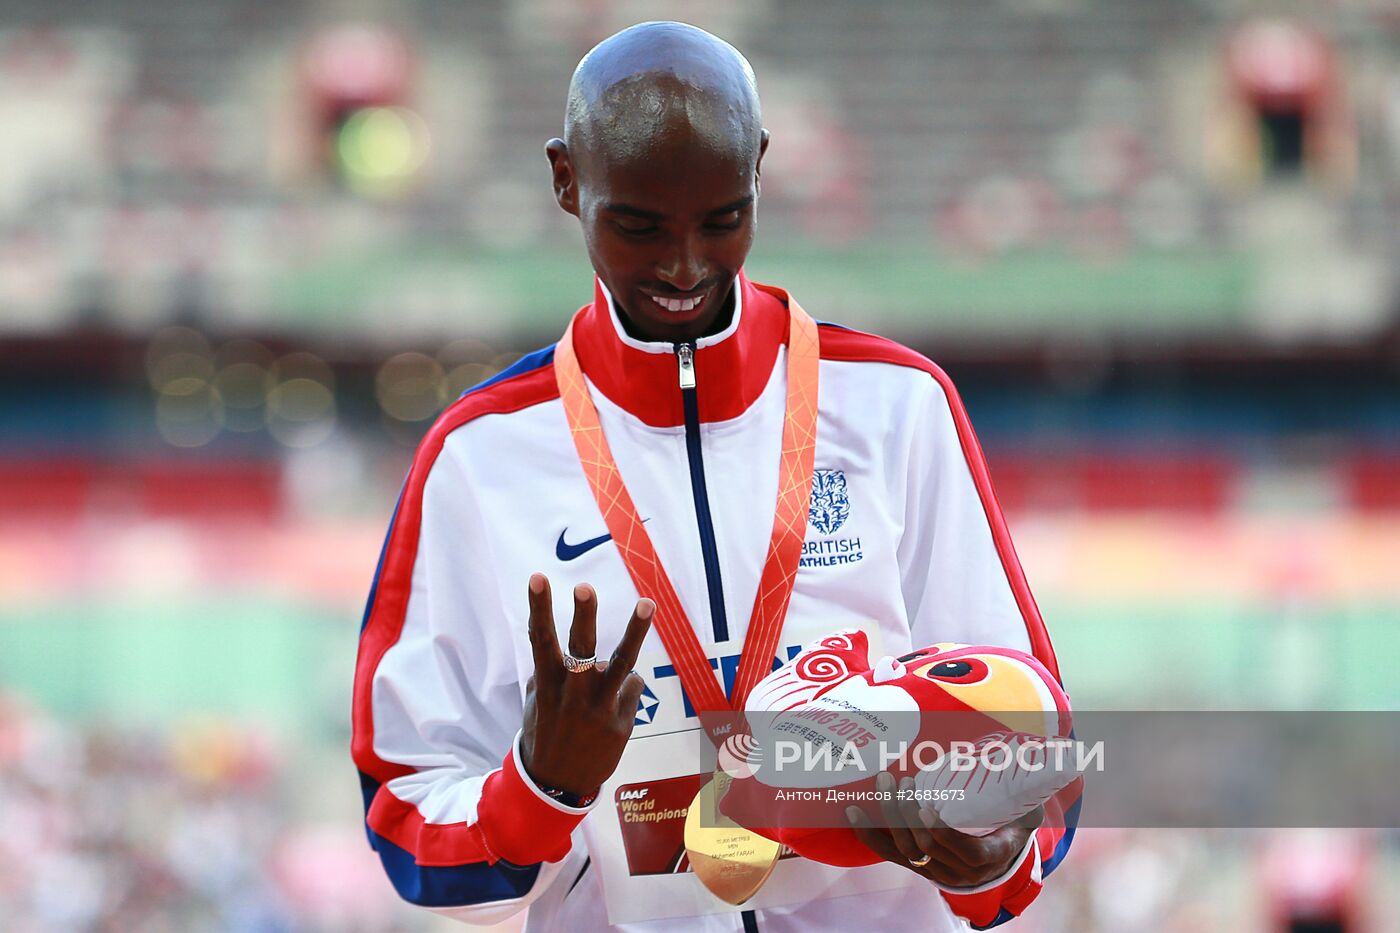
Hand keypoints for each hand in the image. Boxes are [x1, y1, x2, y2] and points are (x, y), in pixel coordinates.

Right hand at [519, 573, 653, 796]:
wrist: (557, 785)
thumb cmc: (546, 732)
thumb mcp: (536, 702)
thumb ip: (548, 672)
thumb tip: (557, 644)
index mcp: (546, 684)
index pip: (540, 638)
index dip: (539, 607)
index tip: (539, 577)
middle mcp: (572, 694)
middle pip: (580, 648)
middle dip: (583, 616)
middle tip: (584, 587)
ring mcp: (599, 708)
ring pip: (620, 663)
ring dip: (635, 630)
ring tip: (647, 602)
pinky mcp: (621, 722)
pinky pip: (631, 686)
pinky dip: (627, 685)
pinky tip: (616, 701)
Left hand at [846, 772, 1039, 887]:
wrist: (999, 854)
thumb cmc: (1011, 821)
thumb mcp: (1025, 808)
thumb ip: (1028, 784)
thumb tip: (1048, 747)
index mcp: (991, 856)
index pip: (965, 852)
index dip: (944, 833)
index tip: (929, 805)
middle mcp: (961, 871)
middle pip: (928, 846)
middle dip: (909, 813)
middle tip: (902, 781)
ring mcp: (935, 870)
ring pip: (906, 848)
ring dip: (890, 816)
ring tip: (884, 783)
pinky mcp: (915, 864)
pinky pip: (888, 853)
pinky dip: (867, 833)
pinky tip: (851, 811)